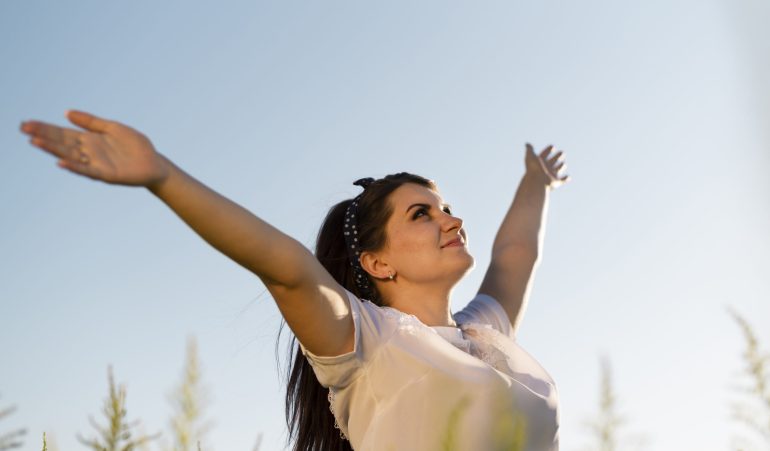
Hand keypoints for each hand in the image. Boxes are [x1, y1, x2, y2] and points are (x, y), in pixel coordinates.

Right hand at [20, 110, 168, 187]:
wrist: (155, 163)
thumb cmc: (135, 146)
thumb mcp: (113, 128)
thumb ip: (90, 122)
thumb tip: (66, 113)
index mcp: (89, 140)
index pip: (62, 133)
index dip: (45, 128)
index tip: (26, 123)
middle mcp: (88, 152)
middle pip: (61, 143)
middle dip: (43, 136)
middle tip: (23, 129)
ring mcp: (95, 163)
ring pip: (70, 156)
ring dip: (53, 150)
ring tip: (35, 142)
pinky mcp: (106, 174)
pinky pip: (87, 170)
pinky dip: (74, 166)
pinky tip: (60, 162)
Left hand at [524, 143, 570, 188]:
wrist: (536, 182)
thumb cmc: (533, 169)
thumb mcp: (530, 156)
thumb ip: (529, 149)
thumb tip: (527, 144)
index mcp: (540, 162)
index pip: (544, 155)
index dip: (548, 150)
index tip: (552, 146)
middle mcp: (546, 168)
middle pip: (553, 161)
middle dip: (557, 157)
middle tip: (562, 152)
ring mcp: (551, 175)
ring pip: (557, 170)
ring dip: (561, 167)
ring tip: (563, 164)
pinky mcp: (556, 182)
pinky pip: (562, 180)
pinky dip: (566, 179)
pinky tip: (568, 177)